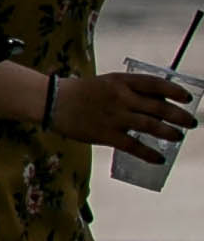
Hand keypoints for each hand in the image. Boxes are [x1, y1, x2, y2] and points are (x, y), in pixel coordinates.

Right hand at [52, 66, 193, 161]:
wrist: (51, 101)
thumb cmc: (80, 92)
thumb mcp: (106, 83)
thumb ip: (129, 91)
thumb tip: (157, 104)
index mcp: (120, 81)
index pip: (155, 84)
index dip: (175, 91)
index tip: (188, 98)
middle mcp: (120, 97)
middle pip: (159, 107)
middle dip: (179, 116)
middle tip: (191, 123)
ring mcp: (114, 116)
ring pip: (150, 126)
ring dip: (169, 133)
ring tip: (178, 137)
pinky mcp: (105, 134)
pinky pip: (133, 146)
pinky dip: (149, 154)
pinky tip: (159, 158)